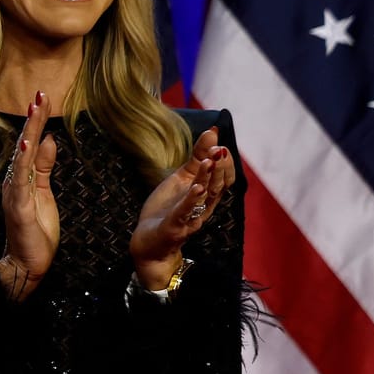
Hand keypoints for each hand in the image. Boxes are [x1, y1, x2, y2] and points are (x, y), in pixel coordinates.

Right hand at [0, 91, 58, 301]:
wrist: (26, 263)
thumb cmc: (35, 231)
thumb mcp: (44, 192)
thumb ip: (43, 166)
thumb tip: (48, 139)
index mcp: (21, 177)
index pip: (29, 143)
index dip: (36, 121)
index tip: (42, 98)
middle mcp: (14, 181)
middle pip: (24, 144)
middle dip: (33, 119)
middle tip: (40, 95)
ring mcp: (14, 192)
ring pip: (22, 157)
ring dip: (29, 133)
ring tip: (35, 111)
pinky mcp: (19, 206)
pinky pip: (21, 179)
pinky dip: (23, 161)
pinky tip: (27, 144)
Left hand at [130, 126, 234, 287]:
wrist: (149, 242)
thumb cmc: (167, 209)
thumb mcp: (182, 179)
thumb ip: (197, 158)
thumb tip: (213, 131)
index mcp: (205, 194)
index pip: (223, 177)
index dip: (223, 160)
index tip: (218, 139)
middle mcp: (203, 205)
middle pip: (218, 185)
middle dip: (220, 167)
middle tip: (219, 148)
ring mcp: (191, 216)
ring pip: (205, 197)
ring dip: (208, 178)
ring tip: (211, 160)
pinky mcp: (176, 225)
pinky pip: (186, 212)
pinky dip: (192, 200)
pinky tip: (196, 188)